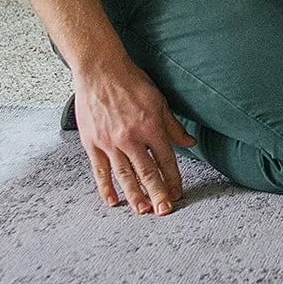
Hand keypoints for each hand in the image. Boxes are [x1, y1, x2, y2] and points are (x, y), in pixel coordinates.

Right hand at [73, 60, 195, 215]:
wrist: (100, 71)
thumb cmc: (132, 83)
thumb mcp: (160, 101)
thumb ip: (174, 126)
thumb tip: (190, 144)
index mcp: (151, 127)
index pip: (166, 160)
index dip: (173, 179)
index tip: (178, 194)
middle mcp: (131, 138)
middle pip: (147, 172)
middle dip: (157, 194)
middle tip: (164, 211)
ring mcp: (109, 142)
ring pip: (124, 175)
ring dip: (134, 195)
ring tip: (143, 211)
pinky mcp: (92, 143)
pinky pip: (100, 171)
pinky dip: (106, 187)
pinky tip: (113, 201)